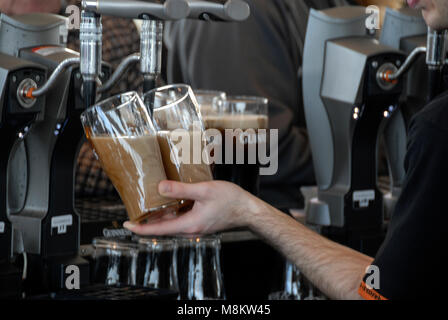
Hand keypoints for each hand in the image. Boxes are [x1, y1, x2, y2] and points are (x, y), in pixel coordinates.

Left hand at [123, 180, 259, 235]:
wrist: (248, 210)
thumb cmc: (230, 201)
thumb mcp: (204, 191)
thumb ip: (181, 190)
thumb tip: (160, 188)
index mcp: (189, 225)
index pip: (158, 230)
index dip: (140, 228)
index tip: (126, 224)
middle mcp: (190, 229)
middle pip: (162, 227)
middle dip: (147, 219)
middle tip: (135, 207)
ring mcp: (195, 226)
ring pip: (171, 222)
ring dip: (159, 214)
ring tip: (148, 202)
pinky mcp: (199, 222)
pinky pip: (180, 218)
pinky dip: (171, 211)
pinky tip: (170, 199)